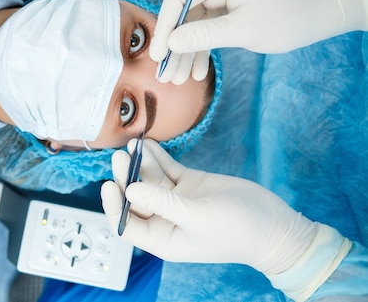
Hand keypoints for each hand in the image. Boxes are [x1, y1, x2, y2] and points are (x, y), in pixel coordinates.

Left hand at [101, 140, 317, 275]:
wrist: (275, 225)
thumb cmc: (238, 229)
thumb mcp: (197, 216)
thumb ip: (162, 203)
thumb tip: (129, 190)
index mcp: (163, 239)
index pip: (127, 224)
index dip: (114, 206)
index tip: (108, 185)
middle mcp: (165, 220)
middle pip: (135, 198)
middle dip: (126, 177)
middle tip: (120, 155)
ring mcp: (176, 200)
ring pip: (149, 180)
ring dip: (140, 163)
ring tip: (132, 144)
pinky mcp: (189, 184)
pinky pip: (166, 169)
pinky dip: (157, 157)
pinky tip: (146, 143)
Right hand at [150, 0, 365, 80]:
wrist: (320, 15)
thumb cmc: (288, 17)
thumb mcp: (244, 29)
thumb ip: (204, 35)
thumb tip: (171, 42)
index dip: (165, 28)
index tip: (158, 55)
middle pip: (182, 15)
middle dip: (174, 47)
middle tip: (165, 75)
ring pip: (192, 27)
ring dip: (185, 54)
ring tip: (178, 80)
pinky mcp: (226, 11)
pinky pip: (206, 31)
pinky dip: (201, 51)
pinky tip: (197, 73)